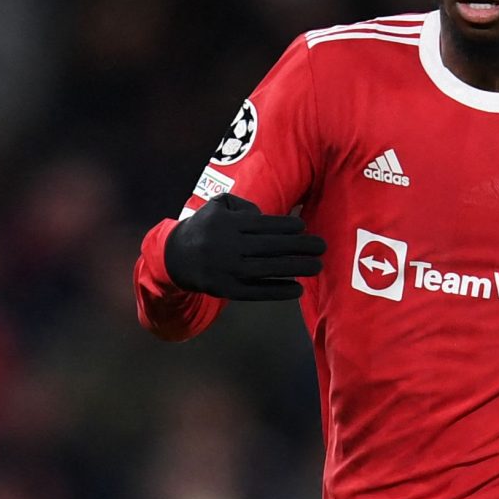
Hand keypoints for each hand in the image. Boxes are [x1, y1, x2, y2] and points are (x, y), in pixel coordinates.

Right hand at [162, 193, 325, 301]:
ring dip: (296, 268)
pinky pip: (257, 292)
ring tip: (317, 266)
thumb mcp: (218, 207)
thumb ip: (244, 206)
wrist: (176, 258)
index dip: (286, 227)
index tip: (304, 228)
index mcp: (227, 224)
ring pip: (268, 269)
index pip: (263, 225)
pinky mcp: (228, 290)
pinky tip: (297, 288)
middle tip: (322, 246)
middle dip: (300, 247)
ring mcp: (228, 270)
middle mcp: (228, 246)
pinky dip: (278, 291)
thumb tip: (270, 218)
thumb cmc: (205, 228)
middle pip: (271, 247)